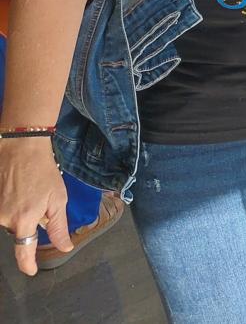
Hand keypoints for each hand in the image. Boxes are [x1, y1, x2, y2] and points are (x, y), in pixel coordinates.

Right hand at [0, 139, 71, 276]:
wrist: (20, 149)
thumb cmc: (43, 173)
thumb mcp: (57, 199)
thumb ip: (59, 227)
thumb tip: (64, 247)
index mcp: (23, 220)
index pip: (23, 251)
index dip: (28, 264)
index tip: (32, 270)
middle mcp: (4, 219)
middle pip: (19, 231)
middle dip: (30, 223)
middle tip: (40, 201)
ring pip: (10, 222)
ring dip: (20, 213)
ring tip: (29, 192)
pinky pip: (3, 212)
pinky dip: (12, 207)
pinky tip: (18, 191)